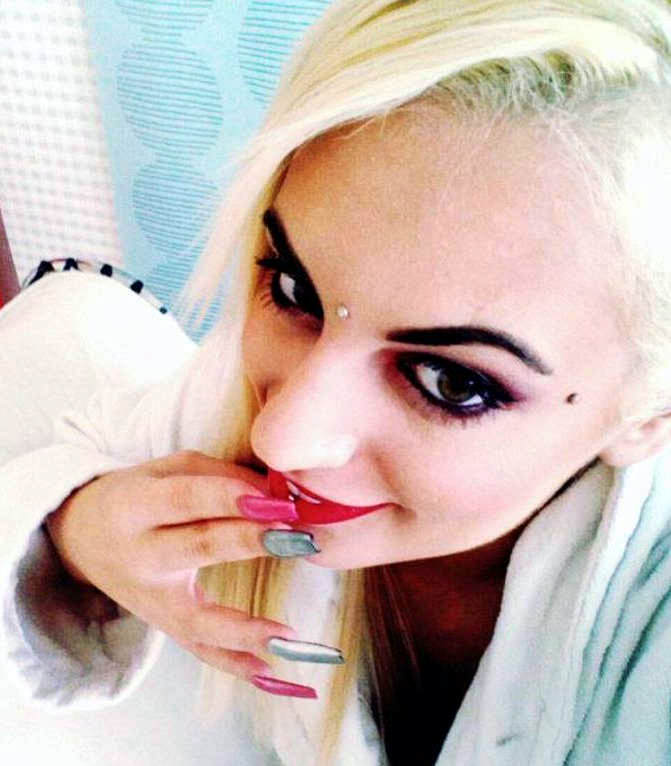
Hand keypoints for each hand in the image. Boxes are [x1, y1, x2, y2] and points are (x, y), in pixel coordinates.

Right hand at [45, 450, 316, 689]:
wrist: (81, 538)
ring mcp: (150, 598)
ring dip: (243, 627)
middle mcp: (140, 553)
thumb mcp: (166, 469)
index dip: (229, 496)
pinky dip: (232, 662)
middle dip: (248, 541)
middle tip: (295, 537)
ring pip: (196, 618)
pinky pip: (198, 649)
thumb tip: (275, 491)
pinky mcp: (162, 623)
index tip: (274, 497)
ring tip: (286, 634)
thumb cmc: (136, 494)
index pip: (186, 498)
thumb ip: (218, 475)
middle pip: (197, 547)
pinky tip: (267, 670)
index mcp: (136, 504)